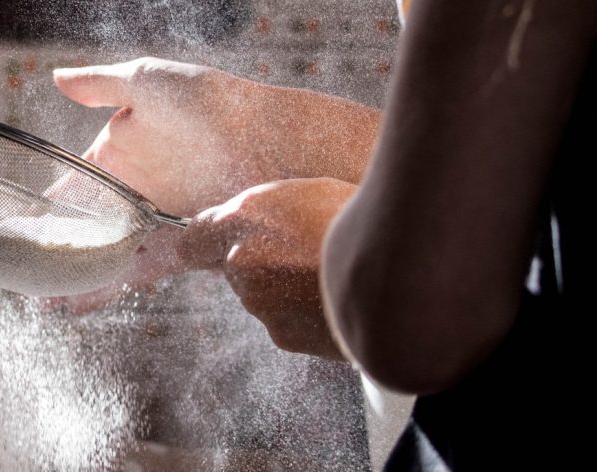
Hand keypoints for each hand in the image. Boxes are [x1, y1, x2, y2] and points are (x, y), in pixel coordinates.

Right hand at [49, 57, 377, 311]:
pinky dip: (110, 286)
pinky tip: (80, 302)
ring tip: (42, 297)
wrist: (270, 140)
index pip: (76, 183)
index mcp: (122, 151)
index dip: (48, 204)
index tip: (17, 226)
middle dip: (58, 248)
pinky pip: (139, 270)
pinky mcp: (182, 243)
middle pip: (89, 225)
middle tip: (22, 271)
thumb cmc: (211, 101)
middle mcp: (137, 189)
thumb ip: (100, 85)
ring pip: (109, 252)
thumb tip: (54, 78)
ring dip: (78, 275)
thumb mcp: (147, 81)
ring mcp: (158, 219)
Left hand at [177, 177, 355, 359]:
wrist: (402, 274)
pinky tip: (336, 302)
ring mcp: (260, 302)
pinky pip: (286, 323)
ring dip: (286, 292)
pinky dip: (306, 316)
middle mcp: (241, 261)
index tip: (206, 252)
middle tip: (303, 258)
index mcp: (245, 218)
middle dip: (260, 266)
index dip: (203, 246)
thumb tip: (252, 227)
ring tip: (331, 278)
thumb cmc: (364, 221)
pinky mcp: (282, 335)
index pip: (194, 239)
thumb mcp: (311, 194)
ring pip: (262, 297)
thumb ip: (269, 214)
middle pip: (234, 270)